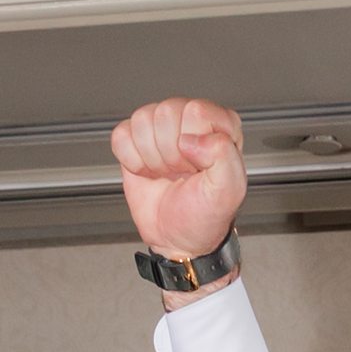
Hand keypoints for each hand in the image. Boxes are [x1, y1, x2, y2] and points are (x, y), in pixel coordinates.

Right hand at [110, 100, 247, 271]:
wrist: (178, 240)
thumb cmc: (205, 216)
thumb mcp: (229, 191)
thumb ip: (224, 155)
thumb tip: (191, 140)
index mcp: (219, 125)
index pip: (196, 111)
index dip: (193, 144)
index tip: (198, 168)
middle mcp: (190, 121)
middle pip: (166, 112)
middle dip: (170, 152)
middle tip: (181, 173)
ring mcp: (161, 129)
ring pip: (142, 120)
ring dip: (151, 157)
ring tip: (166, 173)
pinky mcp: (135, 141)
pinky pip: (121, 135)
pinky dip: (131, 160)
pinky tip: (147, 172)